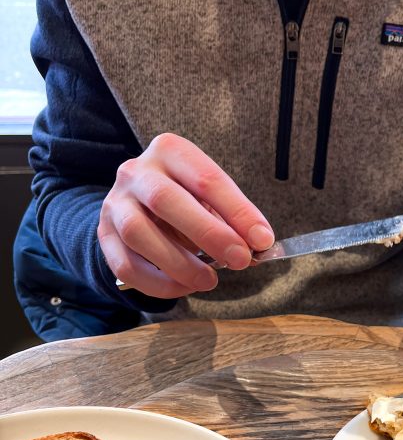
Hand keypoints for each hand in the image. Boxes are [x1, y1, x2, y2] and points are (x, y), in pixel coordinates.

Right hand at [98, 133, 274, 297]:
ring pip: (138, 233)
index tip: (262, 240)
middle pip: (166, 200)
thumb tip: (258, 245)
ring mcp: (115, 203)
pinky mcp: (104, 236)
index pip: (206, 179)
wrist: (137, 204)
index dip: (237, 211)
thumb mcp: (210, 198)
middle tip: (239, 260)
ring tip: (210, 280)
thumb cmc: (186, 199)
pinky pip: (126, 265)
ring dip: (179, 263)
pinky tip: (185, 287)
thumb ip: (231, 218)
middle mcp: (136, 172)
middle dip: (208, 234)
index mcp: (170, 151)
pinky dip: (159, 283)